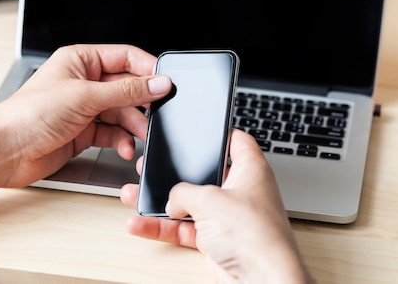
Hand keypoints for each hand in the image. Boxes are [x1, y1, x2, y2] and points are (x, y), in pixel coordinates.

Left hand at [0, 44, 171, 187]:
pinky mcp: (84, 132)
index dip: (148, 69)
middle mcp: (84, 82)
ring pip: (122, 112)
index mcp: (81, 61)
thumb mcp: (86, 97)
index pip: (125, 58)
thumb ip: (126, 92)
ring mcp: (85, 108)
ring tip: (140, 136)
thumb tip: (158, 83)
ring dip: (133, 126)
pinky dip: (121, 140)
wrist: (7, 151)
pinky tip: (124, 147)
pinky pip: (113, 132)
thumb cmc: (30, 114)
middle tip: (156, 115)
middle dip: (141, 104)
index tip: (166, 83)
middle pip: (127, 88)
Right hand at [120, 129, 312, 282]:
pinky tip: (141, 223)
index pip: (237, 141)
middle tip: (154, 166)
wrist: (262, 280)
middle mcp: (240, 192)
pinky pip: (184, 230)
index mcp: (250, 170)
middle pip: (204, 175)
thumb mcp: (209, 199)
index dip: (220, 133)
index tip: (202, 130)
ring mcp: (227, 218)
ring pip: (189, 205)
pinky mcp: (216, 241)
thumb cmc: (254, 236)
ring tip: (135, 194)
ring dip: (161, 202)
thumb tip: (172, 199)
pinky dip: (162, 228)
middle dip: (176, 173)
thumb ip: (183, 192)